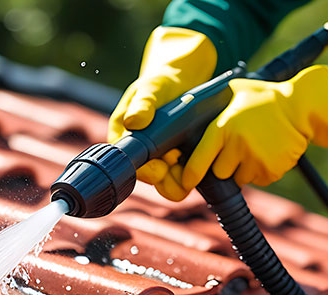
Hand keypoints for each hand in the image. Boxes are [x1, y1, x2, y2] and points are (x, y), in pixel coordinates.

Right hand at [108, 26, 216, 200]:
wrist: (183, 79)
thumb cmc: (161, 82)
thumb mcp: (152, 89)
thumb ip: (143, 104)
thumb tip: (133, 122)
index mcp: (124, 139)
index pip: (131, 165)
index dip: (146, 172)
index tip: (162, 167)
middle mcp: (140, 153)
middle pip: (150, 179)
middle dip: (167, 180)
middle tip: (183, 171)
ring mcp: (160, 158)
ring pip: (168, 182)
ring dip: (181, 179)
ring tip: (193, 165)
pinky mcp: (178, 159)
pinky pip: (184, 175)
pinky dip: (193, 172)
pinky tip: (202, 161)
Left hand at [178, 64, 327, 196]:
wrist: (303, 107)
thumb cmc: (265, 98)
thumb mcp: (235, 92)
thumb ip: (212, 103)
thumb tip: (188, 106)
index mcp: (222, 128)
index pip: (198, 162)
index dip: (190, 175)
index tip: (186, 182)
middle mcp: (236, 146)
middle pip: (219, 172)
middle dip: (225, 165)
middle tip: (239, 147)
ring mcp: (255, 160)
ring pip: (240, 178)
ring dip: (245, 168)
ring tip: (257, 146)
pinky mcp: (271, 170)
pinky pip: (259, 180)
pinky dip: (262, 171)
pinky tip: (270, 151)